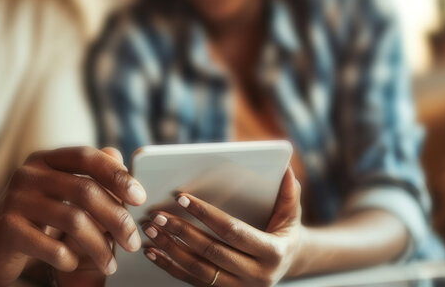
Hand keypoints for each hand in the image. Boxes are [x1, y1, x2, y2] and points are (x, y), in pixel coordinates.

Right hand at [0, 147, 146, 285]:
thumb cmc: (35, 220)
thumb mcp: (61, 194)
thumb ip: (89, 176)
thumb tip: (119, 155)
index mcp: (44, 160)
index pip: (86, 157)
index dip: (117, 175)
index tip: (140, 197)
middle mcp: (28, 174)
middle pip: (85, 191)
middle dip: (117, 219)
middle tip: (134, 242)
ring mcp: (14, 200)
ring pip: (74, 220)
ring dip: (100, 246)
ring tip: (111, 264)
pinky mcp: (7, 229)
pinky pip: (52, 246)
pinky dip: (70, 259)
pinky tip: (73, 263)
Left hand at [142, 168, 304, 286]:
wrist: (288, 265)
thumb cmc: (285, 233)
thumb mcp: (292, 215)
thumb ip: (289, 194)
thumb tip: (287, 169)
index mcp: (272, 253)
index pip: (232, 231)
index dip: (206, 214)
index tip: (182, 198)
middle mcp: (256, 275)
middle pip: (211, 252)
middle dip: (182, 231)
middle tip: (158, 215)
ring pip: (198, 270)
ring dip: (170, 249)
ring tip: (152, 230)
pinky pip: (191, 281)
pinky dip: (170, 267)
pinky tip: (154, 252)